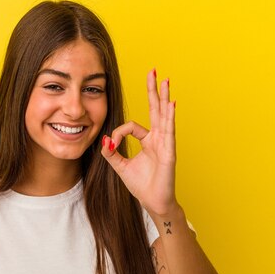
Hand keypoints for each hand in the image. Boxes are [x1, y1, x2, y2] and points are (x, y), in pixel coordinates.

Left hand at [101, 69, 178, 215]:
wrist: (153, 202)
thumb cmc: (142, 186)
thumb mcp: (120, 167)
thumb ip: (111, 154)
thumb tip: (104, 140)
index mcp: (148, 141)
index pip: (132, 126)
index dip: (118, 133)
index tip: (111, 145)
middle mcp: (158, 138)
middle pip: (155, 109)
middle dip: (153, 90)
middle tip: (153, 71)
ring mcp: (165, 143)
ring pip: (164, 115)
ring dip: (163, 97)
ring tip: (165, 80)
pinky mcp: (169, 152)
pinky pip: (168, 131)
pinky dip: (169, 117)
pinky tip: (171, 103)